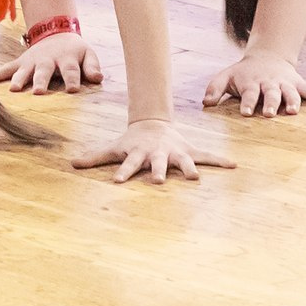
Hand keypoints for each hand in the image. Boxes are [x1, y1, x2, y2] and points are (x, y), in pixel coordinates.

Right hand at [0, 31, 103, 94]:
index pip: (70, 70)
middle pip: (44, 71)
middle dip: (41, 80)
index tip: (72, 90)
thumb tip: (98, 78)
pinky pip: (7, 68)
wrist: (56, 32)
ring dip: (19, 79)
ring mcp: (32, 61)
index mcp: (66, 58)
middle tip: (38, 92)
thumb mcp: (87, 53)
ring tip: (14, 90)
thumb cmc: (74, 50)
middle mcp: (47, 60)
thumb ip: (92, 66)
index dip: (72, 79)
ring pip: (24, 71)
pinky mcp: (21, 62)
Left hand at [70, 117, 232, 184]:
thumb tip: (71, 164)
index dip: (122, 172)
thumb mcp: (113, 147)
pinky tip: (234, 165)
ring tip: (195, 178)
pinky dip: (220, 160)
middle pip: (157, 164)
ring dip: (188, 170)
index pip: (128, 164)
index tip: (117, 181)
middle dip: (158, 172)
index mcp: (138, 154)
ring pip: (183, 162)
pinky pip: (206, 157)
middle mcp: (157, 154)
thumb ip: (94, 157)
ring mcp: (175, 153)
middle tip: (158, 181)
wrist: (154, 123)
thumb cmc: (131, 141)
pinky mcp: (189, 152)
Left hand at [203, 53, 305, 116]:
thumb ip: (215, 88)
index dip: (248, 103)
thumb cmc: (243, 73)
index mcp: (251, 83)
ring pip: (290, 92)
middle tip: (270, 114)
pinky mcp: (297, 83)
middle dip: (270, 104)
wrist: (266, 57)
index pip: (249, 94)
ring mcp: (284, 83)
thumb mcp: (226, 76)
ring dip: (292, 101)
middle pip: (270, 94)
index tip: (247, 113)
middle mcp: (269, 84)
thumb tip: (205, 103)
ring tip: (294, 111)